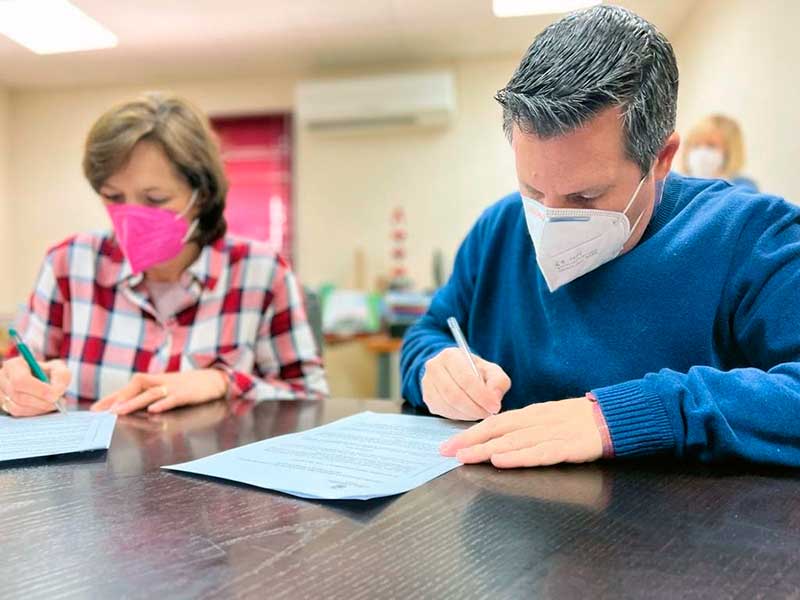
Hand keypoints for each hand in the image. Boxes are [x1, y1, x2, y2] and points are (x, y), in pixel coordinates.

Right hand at [0, 357, 70, 416]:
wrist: (42, 381)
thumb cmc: (50, 373)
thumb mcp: (59, 369)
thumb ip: (61, 376)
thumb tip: (56, 392)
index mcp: (14, 365)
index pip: (21, 380)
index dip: (39, 390)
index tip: (56, 395)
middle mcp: (3, 378)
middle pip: (19, 396)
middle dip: (42, 401)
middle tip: (58, 401)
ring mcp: (1, 393)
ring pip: (17, 407)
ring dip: (39, 408)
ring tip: (54, 403)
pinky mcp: (4, 405)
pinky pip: (18, 413)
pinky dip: (34, 412)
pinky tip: (44, 406)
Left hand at [91, 369, 228, 414]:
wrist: (216, 379)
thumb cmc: (191, 386)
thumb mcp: (169, 387)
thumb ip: (152, 394)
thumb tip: (130, 406)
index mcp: (157, 381)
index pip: (130, 386)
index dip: (112, 396)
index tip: (96, 409)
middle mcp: (163, 381)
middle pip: (137, 384)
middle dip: (119, 397)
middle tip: (103, 412)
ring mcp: (175, 387)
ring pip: (152, 392)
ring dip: (135, 402)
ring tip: (120, 411)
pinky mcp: (188, 394)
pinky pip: (173, 398)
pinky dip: (163, 404)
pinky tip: (153, 410)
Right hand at [421, 348, 510, 420]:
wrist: (455, 372)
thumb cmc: (474, 371)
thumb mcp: (491, 371)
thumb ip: (498, 381)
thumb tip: (494, 397)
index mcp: (450, 355)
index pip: (465, 379)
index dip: (481, 395)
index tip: (494, 406)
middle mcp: (434, 367)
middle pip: (454, 395)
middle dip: (475, 408)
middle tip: (488, 413)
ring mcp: (428, 383)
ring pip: (449, 405)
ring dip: (468, 413)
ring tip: (481, 412)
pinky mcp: (427, 398)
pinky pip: (444, 412)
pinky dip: (460, 416)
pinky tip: (469, 412)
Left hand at [439, 397, 602, 467]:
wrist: (614, 416)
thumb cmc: (580, 420)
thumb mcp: (548, 418)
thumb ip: (525, 427)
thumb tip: (496, 439)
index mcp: (531, 414)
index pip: (494, 423)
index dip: (470, 433)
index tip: (449, 443)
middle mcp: (537, 421)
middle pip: (498, 431)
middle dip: (469, 441)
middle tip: (445, 451)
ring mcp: (552, 433)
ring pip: (513, 442)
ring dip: (486, 449)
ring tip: (465, 456)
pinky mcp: (568, 447)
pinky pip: (539, 453)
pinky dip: (518, 457)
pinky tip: (501, 461)